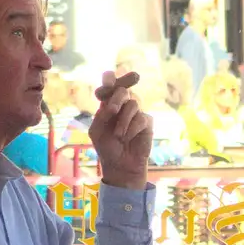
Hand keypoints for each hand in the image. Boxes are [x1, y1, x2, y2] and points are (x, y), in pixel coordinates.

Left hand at [90, 70, 151, 188]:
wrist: (120, 165)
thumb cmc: (106, 147)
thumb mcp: (97, 131)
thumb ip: (102, 115)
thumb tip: (114, 106)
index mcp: (108, 103)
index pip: (111, 83)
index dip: (109, 79)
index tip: (108, 82)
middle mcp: (123, 105)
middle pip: (123, 89)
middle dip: (117, 98)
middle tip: (112, 111)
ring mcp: (136, 112)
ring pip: (133, 103)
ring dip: (123, 120)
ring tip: (119, 136)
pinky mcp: (147, 122)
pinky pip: (142, 118)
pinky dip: (132, 129)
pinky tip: (127, 138)